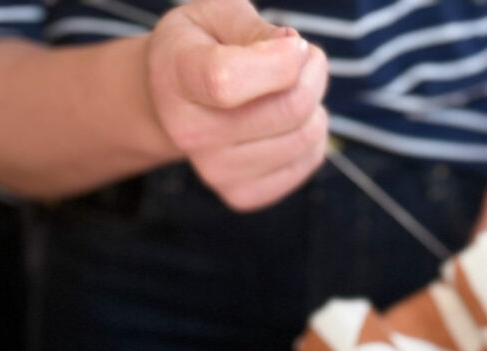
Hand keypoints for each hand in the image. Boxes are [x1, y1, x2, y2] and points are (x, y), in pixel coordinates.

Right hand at [146, 0, 327, 211]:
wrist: (171, 103)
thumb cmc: (199, 48)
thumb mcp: (215, 14)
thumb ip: (254, 28)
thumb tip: (295, 54)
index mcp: (178, 77)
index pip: (230, 80)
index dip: (281, 60)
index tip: (294, 43)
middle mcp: (192, 133)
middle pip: (289, 110)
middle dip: (313, 74)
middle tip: (304, 58)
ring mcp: (216, 172)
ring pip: (306, 138)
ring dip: (315, 105)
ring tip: (292, 89)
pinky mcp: (241, 195)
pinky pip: (308, 162)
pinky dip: (311, 137)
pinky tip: (286, 122)